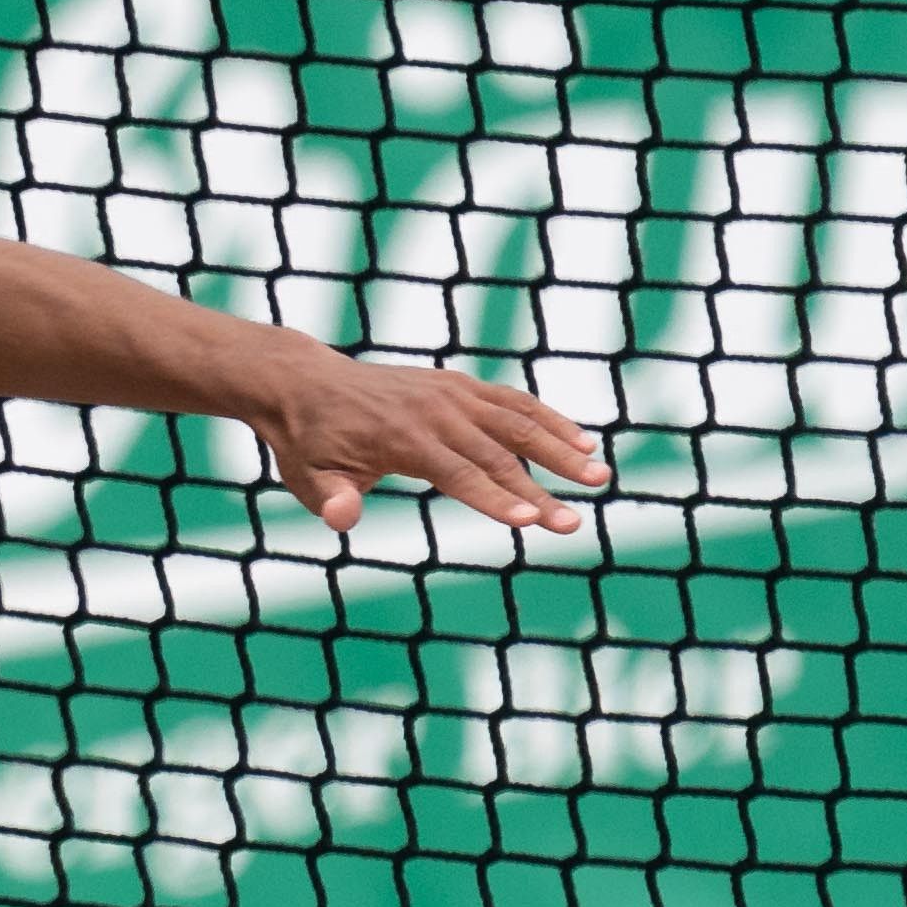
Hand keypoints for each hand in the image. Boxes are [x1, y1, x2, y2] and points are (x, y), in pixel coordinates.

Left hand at [252, 351, 605, 535]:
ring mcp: (452, 394)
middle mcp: (436, 412)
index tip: (530, 523)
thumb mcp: (306, 477)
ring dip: (561, 449)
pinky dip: (548, 419)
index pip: (458, 475)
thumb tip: (342, 519)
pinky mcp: (460, 386)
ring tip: (599, 476)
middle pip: (498, 456)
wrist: (306, 383)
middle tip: (575, 524)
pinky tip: (581, 442)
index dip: (494, 500)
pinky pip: (513, 402)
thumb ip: (330, 499)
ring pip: (518, 422)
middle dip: (539, 492)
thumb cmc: (309, 442)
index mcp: (403, 439)